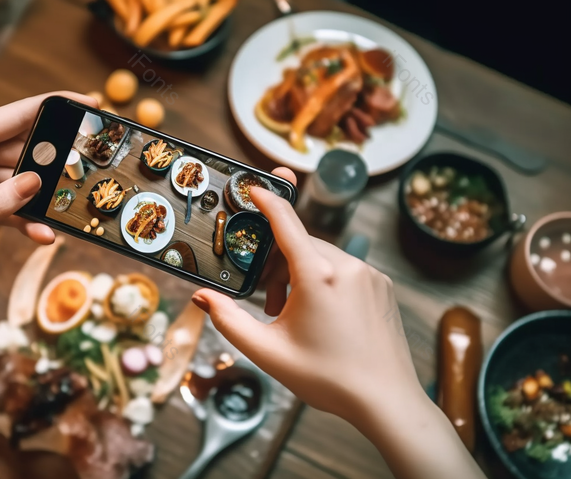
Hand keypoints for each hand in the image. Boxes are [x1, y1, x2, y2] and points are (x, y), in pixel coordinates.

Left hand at [0, 91, 95, 268]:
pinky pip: (4, 201)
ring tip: (70, 212)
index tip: (93, 104)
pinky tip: (42, 234)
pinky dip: (20, 215)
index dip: (59, 107)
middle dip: (57, 161)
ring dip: (40, 197)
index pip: (21, 113)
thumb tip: (39, 184)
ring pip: (18, 178)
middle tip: (92, 171)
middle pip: (26, 147)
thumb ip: (2, 203)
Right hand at [191, 172, 484, 478]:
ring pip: (322, 258)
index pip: (286, 222)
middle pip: (300, 246)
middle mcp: (347, 266)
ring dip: (301, 276)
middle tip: (269, 304)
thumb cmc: (328, 379)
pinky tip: (322, 317)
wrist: (387, 402)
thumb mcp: (268, 353)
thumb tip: (203, 297)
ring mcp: (369, 275)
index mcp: (318, 276)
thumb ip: (229, 321)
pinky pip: (344, 270)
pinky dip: (325, 282)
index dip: (267, 201)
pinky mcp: (382, 286)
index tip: (253, 187)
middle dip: (278, 266)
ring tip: (294, 316)